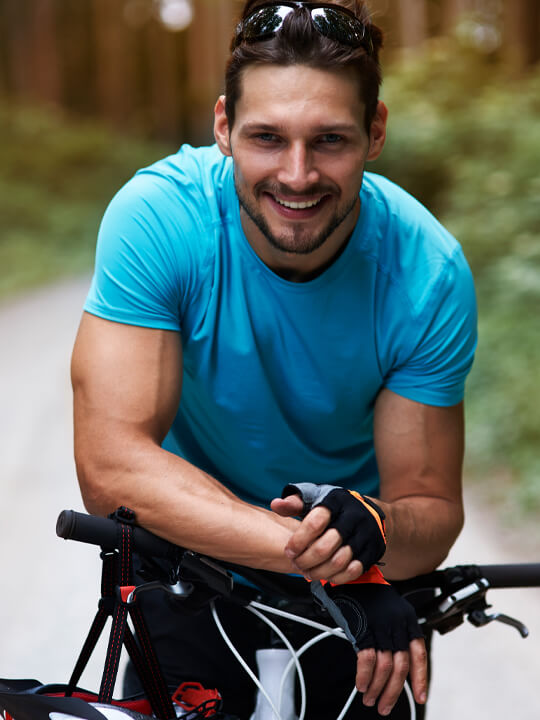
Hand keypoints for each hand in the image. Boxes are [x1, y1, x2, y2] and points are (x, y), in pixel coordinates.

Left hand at [271, 483, 385, 583]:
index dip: (298, 541)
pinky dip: (337, 577)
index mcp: (336, 502)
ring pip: (339, 561)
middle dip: (306, 560)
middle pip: (325, 546)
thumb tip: (276, 505)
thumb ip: (295, 502)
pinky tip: (326, 575)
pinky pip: (354, 570)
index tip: (289, 551)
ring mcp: (365, 534)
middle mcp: (353, 517)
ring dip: (319, 572)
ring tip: (308, 571)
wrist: (369, 511)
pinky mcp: (372, 549)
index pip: (314, 523)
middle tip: (297, 564)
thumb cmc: (336, 506)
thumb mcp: (316, 497)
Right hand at [326, 583, 426, 715]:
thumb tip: (394, 666)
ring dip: (377, 688)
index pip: (418, 654)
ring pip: (384, 666)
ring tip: (370, 699)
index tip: (419, 697)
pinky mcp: (362, 627)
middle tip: (384, 707)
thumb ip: (394, 633)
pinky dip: (364, 676)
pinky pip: (366, 659)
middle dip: (393, 691)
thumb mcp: (389, 610)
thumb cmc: (367, 593)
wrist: (349, 574)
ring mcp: (379, 625)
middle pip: (401, 666)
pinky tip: (361, 685)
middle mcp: (396, 623)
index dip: (420, 678)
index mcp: (407, 619)